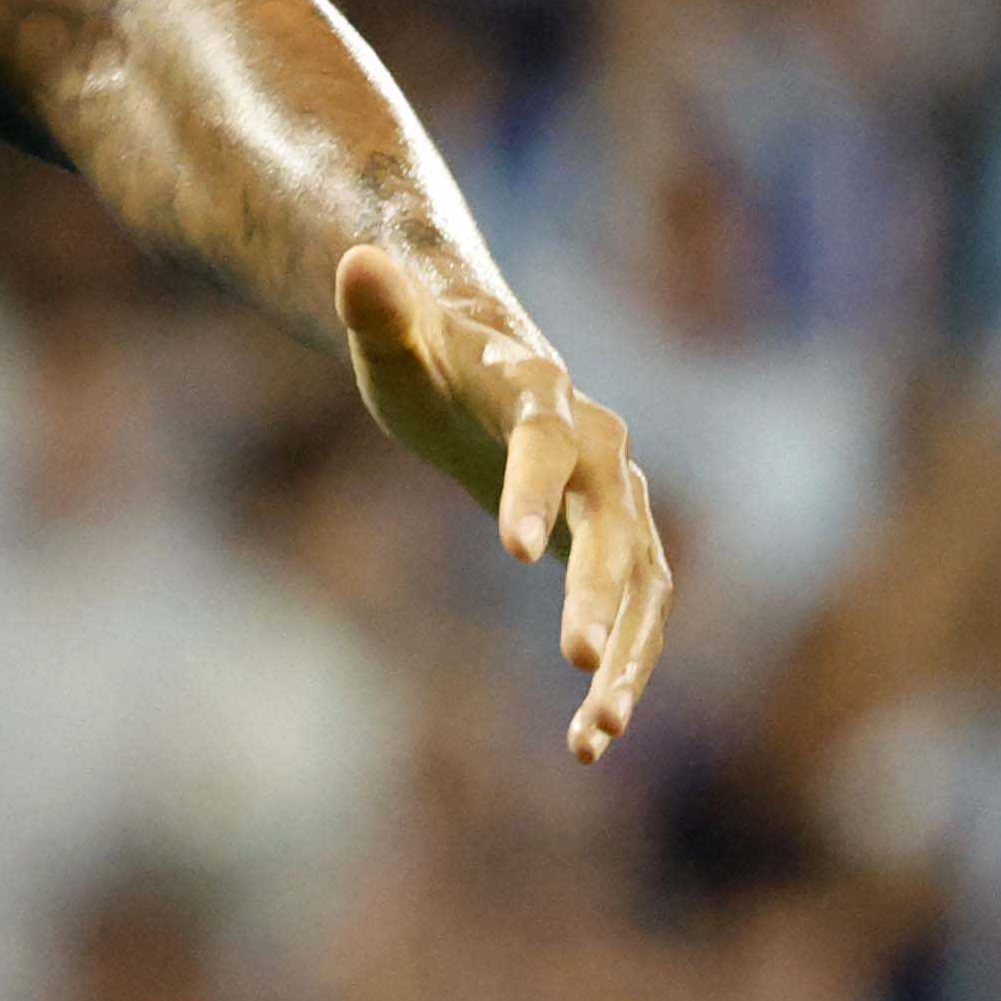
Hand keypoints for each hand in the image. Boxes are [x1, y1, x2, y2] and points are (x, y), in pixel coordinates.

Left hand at [343, 248, 667, 761]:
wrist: (481, 361)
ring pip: (645, 586)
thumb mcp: (392, 337)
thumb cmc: (425, 352)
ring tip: (594, 734)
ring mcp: (621, 501)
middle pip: (614, 526)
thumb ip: (379, 307)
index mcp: (541, 395)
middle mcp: (602, 449)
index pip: (543, 444)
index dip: (530, 491)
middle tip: (575, 664)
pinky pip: (638, 618)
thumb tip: (355, 257)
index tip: (511, 552)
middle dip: (597, 594)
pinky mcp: (621, 548)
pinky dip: (623, 673)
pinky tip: (587, 742)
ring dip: (628, 658)